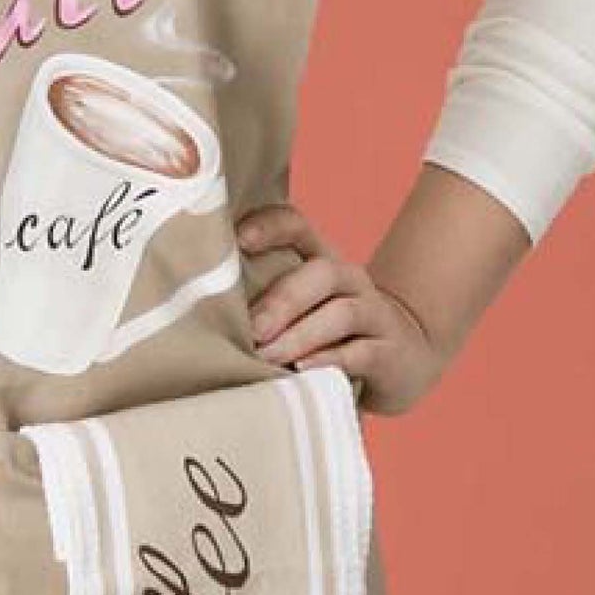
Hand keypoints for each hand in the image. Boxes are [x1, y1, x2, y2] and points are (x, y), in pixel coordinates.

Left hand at [236, 198, 444, 414]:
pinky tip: (304, 370)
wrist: (401, 359)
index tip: (238, 240)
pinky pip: (361, 352)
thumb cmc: (325, 334)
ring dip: (300, 335)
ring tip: (269, 356)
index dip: (268, 226)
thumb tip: (194, 314)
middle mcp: (348, 278)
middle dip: (282, 300)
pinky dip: (331, 360)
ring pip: (340, 312)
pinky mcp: (388, 352)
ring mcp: (373, 313)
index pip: (296, 225)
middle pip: (319, 272)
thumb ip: (258, 303)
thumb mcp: (295, 311)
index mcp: (319, 259)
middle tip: (252, 330)